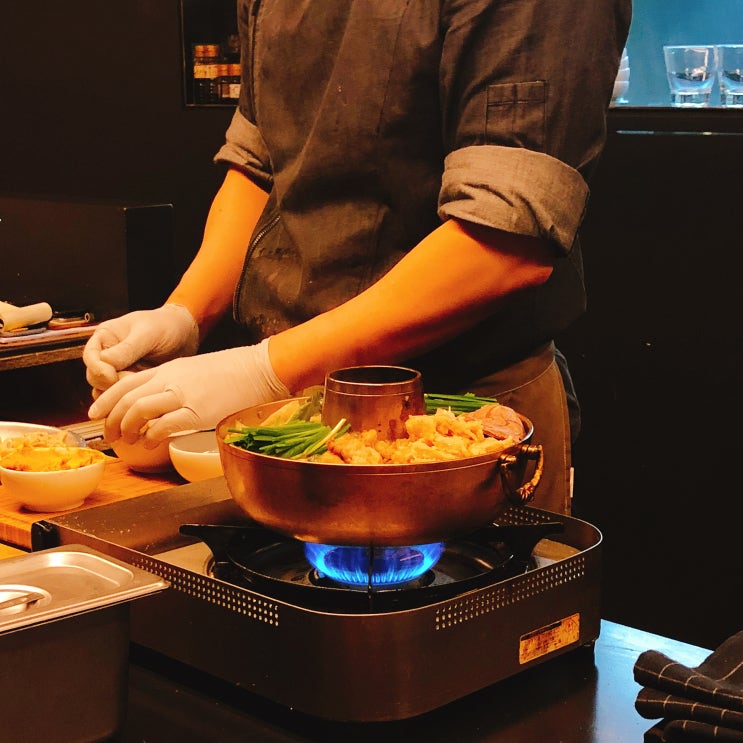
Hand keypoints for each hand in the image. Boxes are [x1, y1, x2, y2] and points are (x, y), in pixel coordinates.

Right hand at [83, 304, 199, 392]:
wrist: (185, 335)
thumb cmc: (165, 326)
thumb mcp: (147, 333)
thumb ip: (127, 348)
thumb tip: (104, 362)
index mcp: (105, 338)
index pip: (90, 357)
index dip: (97, 369)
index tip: (111, 376)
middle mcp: (107, 355)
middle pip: (95, 378)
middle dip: (111, 383)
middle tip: (132, 381)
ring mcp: (118, 371)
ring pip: (106, 391)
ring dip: (121, 393)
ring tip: (142, 385)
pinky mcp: (130, 383)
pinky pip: (122, 397)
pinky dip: (130, 398)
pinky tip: (145, 393)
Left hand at [88, 338, 289, 443]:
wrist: (257, 369)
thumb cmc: (233, 372)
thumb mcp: (195, 371)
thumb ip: (174, 384)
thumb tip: (160, 405)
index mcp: (168, 369)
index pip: (125, 383)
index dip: (106, 399)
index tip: (96, 413)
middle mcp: (170, 380)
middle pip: (127, 398)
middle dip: (111, 419)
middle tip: (108, 434)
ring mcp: (182, 395)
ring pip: (138, 410)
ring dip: (127, 428)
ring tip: (127, 440)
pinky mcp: (197, 412)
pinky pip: (163, 425)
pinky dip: (151, 436)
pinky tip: (150, 442)